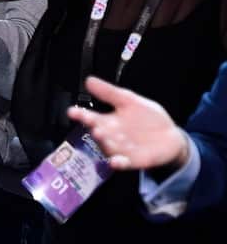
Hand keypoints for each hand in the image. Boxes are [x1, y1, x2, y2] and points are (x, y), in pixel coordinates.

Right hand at [66, 76, 189, 170]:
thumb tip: (89, 80)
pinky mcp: (133, 161)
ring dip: (104, 143)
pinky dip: (118, 163)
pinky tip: (115, 161)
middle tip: (93, 125)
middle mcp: (110, 136)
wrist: (170, 137)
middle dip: (94, 129)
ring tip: (101, 136)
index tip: (72, 111)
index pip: (90, 118)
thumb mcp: (130, 101)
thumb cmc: (147, 118)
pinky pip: (123, 163)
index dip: (80, 115)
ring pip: (108, 147)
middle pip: (98, 133)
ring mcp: (120, 149)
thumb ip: (109, 93)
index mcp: (108, 121)